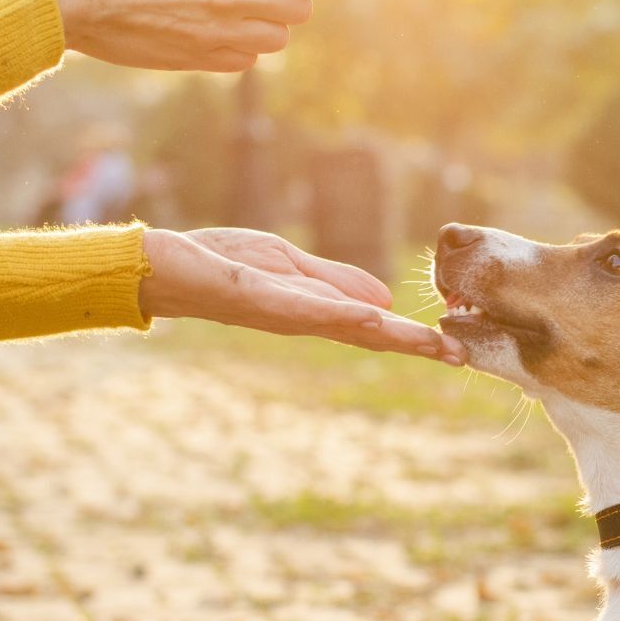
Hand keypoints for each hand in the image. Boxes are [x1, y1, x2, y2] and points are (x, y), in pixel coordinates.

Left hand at [140, 229, 465, 363]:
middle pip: (365, 334)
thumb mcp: (288, 266)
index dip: (412, 338)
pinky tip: (370, 318)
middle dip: (411, 345)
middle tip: (458, 357)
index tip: (456, 350)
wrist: (161, 266)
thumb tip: (385, 303)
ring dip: (387, 334)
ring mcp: (278, 311)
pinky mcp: (254, 296)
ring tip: (429, 342)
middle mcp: (299, 318)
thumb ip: (334, 282)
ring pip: (341, 325)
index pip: (370, 327)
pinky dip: (338, 313)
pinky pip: (301, 307)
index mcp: (311, 310)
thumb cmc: (220, 263)